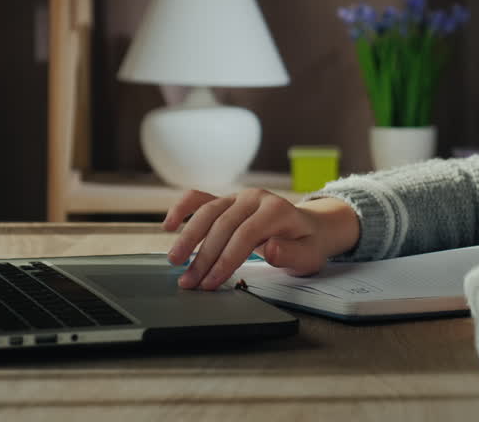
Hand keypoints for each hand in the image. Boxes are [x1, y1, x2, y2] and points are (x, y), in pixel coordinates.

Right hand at [162, 189, 330, 290]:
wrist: (308, 228)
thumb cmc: (307, 245)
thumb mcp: (309, 255)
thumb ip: (292, 254)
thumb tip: (270, 248)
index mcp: (276, 210)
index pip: (245, 234)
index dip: (226, 259)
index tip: (211, 282)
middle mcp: (255, 198)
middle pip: (223, 224)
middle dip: (204, 256)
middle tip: (189, 282)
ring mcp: (238, 197)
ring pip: (207, 212)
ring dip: (188, 237)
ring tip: (175, 262)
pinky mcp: (226, 201)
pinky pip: (200, 198)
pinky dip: (182, 208)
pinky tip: (169, 225)